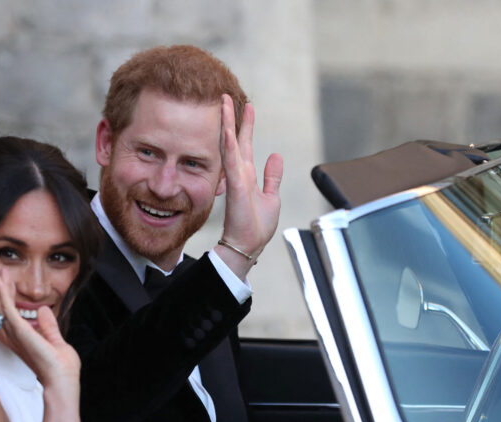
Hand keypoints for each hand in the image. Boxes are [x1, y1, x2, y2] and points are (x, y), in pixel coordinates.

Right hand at [0, 269, 79, 388]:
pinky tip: (1, 282)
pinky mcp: (20, 331)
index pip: (12, 314)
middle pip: (3, 309)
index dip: (9, 297)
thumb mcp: (56, 341)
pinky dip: (3, 293)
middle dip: (1, 289)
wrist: (62, 381)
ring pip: (2, 306)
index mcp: (24, 339)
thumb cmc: (61, 368)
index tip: (10, 282)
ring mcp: (16, 334)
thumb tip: (44, 310)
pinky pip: (7, 308)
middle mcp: (16, 337)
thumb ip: (49, 326)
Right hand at [217, 94, 283, 278]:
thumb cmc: (257, 227)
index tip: (246, 107)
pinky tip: (227, 129)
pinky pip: (231, 161)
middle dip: (232, 118)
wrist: (247, 245)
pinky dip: (229, 144)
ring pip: (229, 145)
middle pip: (235, 139)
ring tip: (224, 104)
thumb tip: (276, 156)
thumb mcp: (271, 197)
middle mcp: (239, 174)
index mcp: (248, 176)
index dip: (246, 125)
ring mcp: (236, 178)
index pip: (245, 145)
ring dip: (227, 124)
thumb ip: (272, 176)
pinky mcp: (236, 186)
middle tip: (227, 96)